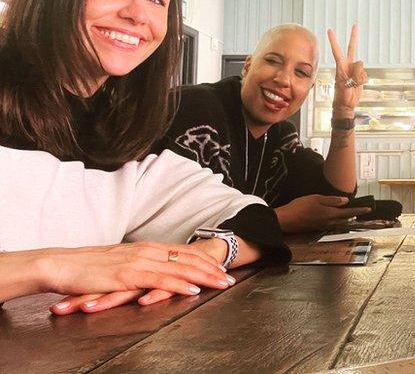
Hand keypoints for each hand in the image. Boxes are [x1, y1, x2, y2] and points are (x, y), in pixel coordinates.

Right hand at [41, 242, 235, 314]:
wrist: (58, 264)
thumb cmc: (85, 267)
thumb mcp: (117, 263)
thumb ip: (136, 265)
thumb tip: (148, 271)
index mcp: (144, 247)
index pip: (182, 252)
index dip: (204, 260)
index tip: (221, 268)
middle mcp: (146, 251)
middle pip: (188, 259)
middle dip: (212, 269)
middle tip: (231, 278)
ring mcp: (138, 262)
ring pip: (180, 268)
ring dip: (205, 277)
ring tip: (223, 284)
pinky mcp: (128, 275)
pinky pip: (160, 280)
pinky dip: (180, 285)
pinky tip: (194, 291)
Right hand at [275, 194, 371, 232]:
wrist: (286, 220)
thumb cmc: (299, 207)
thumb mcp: (316, 198)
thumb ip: (331, 200)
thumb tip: (345, 201)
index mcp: (330, 214)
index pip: (349, 212)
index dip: (359, 210)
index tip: (369, 209)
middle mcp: (329, 222)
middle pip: (346, 219)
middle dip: (355, 215)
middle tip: (364, 211)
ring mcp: (323, 226)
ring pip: (339, 222)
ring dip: (347, 218)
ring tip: (354, 214)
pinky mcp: (317, 227)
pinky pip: (332, 224)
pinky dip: (338, 220)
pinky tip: (337, 217)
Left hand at [328, 24, 367, 117]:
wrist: (346, 105)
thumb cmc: (342, 95)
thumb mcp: (345, 83)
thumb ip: (353, 72)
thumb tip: (361, 61)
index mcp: (341, 66)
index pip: (336, 51)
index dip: (333, 41)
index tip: (330, 30)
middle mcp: (348, 65)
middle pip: (352, 48)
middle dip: (354, 37)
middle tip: (355, 25)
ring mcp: (355, 70)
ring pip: (362, 66)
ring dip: (360, 76)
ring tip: (353, 85)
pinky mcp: (360, 75)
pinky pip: (365, 74)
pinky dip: (363, 80)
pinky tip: (358, 85)